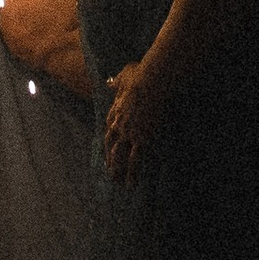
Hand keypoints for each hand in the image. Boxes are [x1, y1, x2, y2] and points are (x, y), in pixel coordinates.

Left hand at [102, 55, 168, 180]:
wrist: (150, 82)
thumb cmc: (139, 76)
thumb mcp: (123, 76)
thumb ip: (115, 82)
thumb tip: (108, 82)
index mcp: (115, 112)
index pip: (109, 132)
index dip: (108, 144)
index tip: (109, 152)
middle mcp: (119, 125)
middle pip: (112, 147)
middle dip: (111, 162)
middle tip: (111, 174)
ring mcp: (129, 133)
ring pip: (121, 157)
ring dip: (119, 171)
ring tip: (119, 184)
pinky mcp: (142, 138)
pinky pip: (136, 160)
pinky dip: (133, 173)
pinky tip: (133, 184)